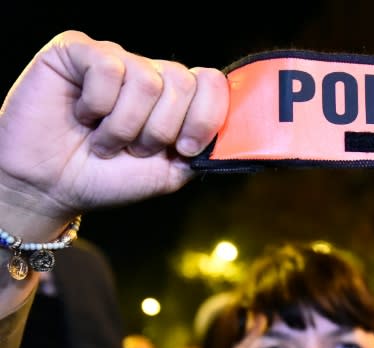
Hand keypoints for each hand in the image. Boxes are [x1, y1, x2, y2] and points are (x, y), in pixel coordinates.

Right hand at [0, 30, 228, 224]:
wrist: (53, 189)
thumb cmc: (110, 179)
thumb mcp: (171, 172)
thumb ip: (206, 149)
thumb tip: (240, 133)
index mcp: (176, 98)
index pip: (212, 82)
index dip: (205, 118)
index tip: (183, 149)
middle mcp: (148, 73)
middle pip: (183, 82)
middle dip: (160, 131)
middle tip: (133, 149)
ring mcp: (114, 60)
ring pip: (147, 81)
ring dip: (125, 126)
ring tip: (103, 140)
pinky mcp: (77, 52)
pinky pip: (109, 68)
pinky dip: (98, 105)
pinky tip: (82, 114)